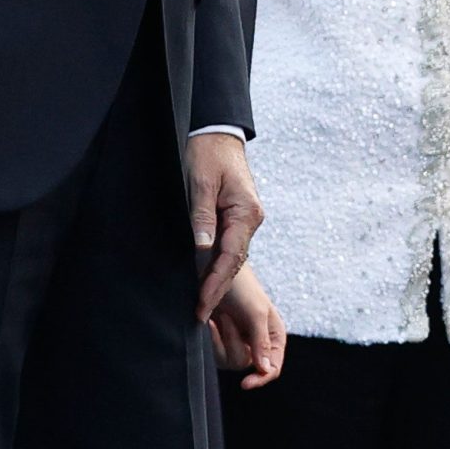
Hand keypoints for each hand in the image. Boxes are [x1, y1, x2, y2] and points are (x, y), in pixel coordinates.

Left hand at [185, 133, 263, 324]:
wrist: (217, 133)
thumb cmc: (207, 153)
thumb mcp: (199, 183)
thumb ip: (201, 217)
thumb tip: (201, 249)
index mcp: (246, 213)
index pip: (231, 256)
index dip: (216, 283)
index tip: (202, 304)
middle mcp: (250, 219)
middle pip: (234, 263)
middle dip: (217, 290)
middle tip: (199, 315)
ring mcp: (245, 219)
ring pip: (232, 257)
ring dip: (216, 280)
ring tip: (200, 305)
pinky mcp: (237, 217)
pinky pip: (228, 247)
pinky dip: (217, 266)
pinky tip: (205, 279)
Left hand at [209, 264, 285, 387]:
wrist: (213, 270)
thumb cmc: (241, 287)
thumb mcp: (256, 313)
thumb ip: (262, 342)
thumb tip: (265, 369)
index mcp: (273, 336)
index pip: (272, 368)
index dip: (261, 378)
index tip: (245, 383)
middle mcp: (257, 343)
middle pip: (247, 365)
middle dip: (234, 342)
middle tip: (229, 318)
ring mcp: (237, 343)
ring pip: (229, 361)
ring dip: (221, 338)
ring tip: (220, 316)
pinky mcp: (219, 342)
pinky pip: (214, 354)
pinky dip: (211, 338)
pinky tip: (210, 321)